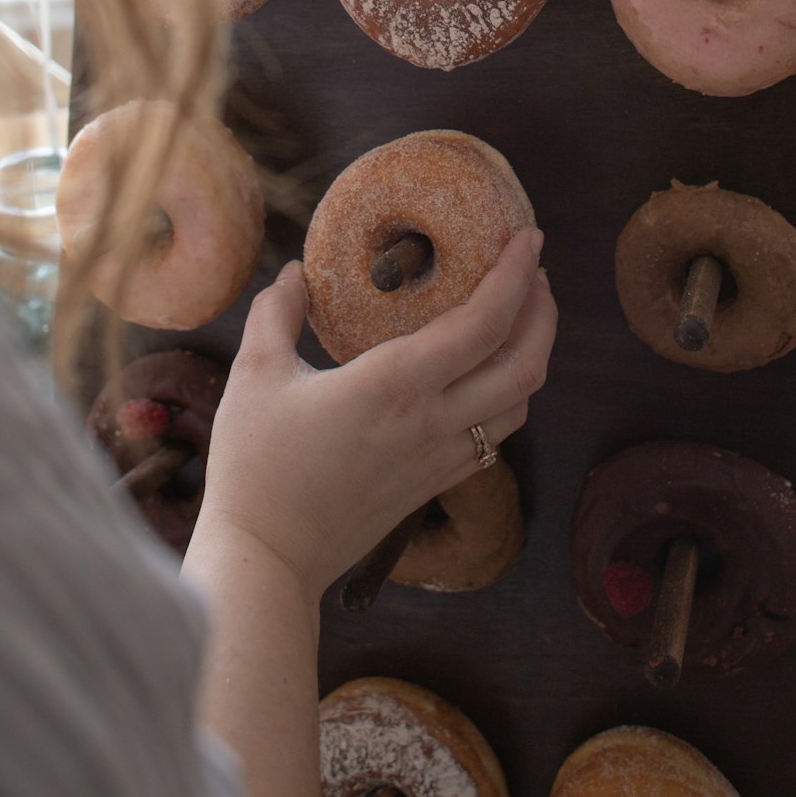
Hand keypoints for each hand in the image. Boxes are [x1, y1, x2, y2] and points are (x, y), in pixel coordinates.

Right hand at [194, 227, 556, 601]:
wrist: (267, 559)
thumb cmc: (254, 465)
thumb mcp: (254, 373)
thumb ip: (277, 311)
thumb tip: (297, 271)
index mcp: (395, 384)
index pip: (484, 322)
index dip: (516, 274)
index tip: (528, 238)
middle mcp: (432, 421)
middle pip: (525, 363)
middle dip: (542, 310)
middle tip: (532, 271)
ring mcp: (439, 458)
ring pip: (519, 403)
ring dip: (532, 354)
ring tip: (518, 317)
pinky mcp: (434, 484)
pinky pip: (495, 436)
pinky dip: (509, 396)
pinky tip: (488, 377)